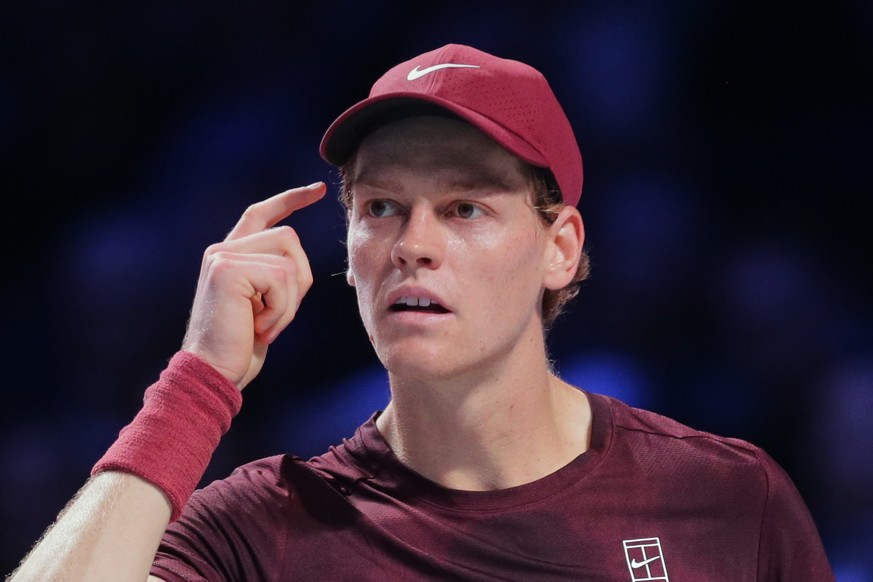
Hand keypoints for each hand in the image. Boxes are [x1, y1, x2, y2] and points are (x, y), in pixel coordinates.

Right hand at [181, 182, 326, 388]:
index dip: (291, 200)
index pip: (262, 213)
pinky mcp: (227, 269)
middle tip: (277, 316)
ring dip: (289, 301)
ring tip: (266, 325)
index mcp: (231, 255)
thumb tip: (298, 263)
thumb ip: (275, 278)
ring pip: (288, 260)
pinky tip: (260, 328)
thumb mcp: (264, 306)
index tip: (317, 190)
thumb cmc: (240, 347)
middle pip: (289, 237)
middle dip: (299, 280)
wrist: (212, 373)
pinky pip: (281, 278)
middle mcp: (223, 249)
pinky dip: (281, 309)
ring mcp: (222, 256)